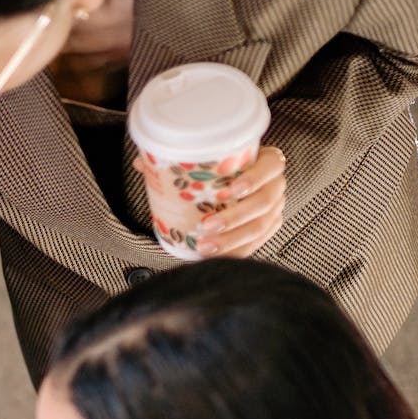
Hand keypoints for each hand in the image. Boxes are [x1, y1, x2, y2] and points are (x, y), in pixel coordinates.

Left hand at [139, 145, 285, 257]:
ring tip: (205, 248)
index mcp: (268, 162)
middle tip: (206, 227)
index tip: (231, 190)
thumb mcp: (208, 161)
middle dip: (234, 217)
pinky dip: (235, 252)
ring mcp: (275, 209)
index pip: (271, 166)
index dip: (255, 178)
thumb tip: (141, 162)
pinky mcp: (269, 229)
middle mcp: (276, 186)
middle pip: (263, 203)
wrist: (239, 185)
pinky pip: (255, 244)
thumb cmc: (222, 169)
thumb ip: (179, 160)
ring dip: (231, 240)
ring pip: (259, 227)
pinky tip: (215, 258)